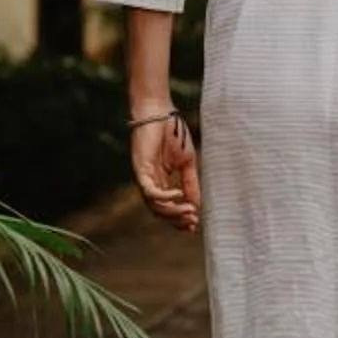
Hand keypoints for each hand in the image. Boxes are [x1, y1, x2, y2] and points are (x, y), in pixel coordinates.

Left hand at [130, 112, 201, 233]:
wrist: (160, 112)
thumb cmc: (173, 133)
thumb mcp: (188, 163)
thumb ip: (191, 184)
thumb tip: (197, 206)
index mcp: (162, 181)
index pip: (168, 207)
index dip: (180, 219)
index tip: (195, 224)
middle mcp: (151, 182)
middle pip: (161, 211)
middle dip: (177, 219)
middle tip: (193, 221)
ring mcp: (145, 177)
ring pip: (155, 205)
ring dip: (173, 211)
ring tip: (189, 211)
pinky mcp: (141, 170)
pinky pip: (150, 191)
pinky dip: (164, 197)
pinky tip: (178, 195)